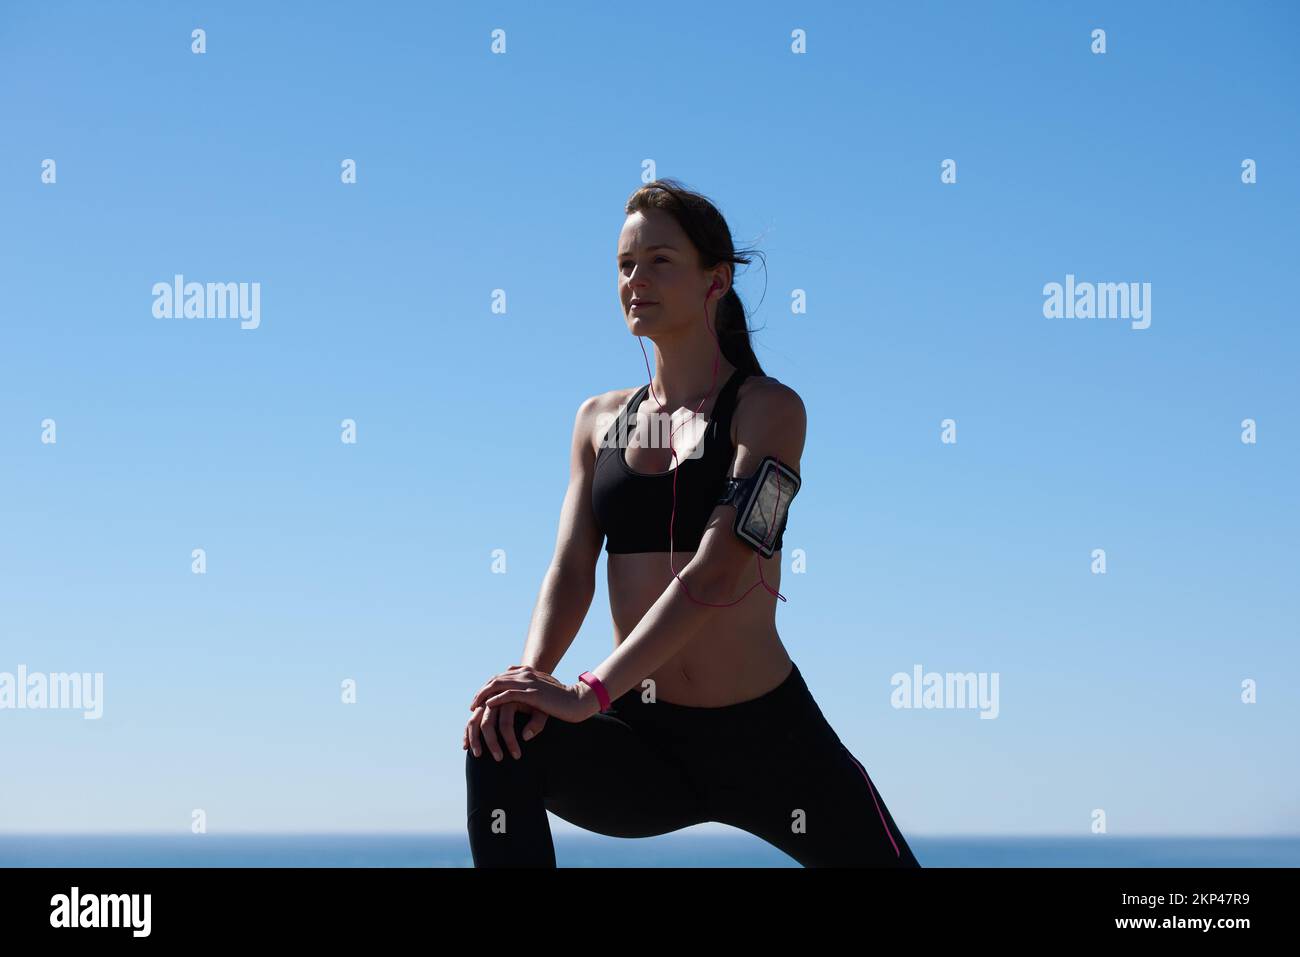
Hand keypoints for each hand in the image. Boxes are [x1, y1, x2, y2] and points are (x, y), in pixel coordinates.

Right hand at [463, 696, 547, 761]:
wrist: (530, 687)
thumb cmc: (539, 702)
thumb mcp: (543, 711)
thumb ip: (537, 723)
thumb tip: (525, 737)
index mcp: (510, 698)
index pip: (506, 723)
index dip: (510, 741)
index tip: (517, 756)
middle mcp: (495, 698)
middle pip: (487, 723)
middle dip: (492, 743)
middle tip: (499, 759)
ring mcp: (485, 701)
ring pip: (474, 720)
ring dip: (474, 739)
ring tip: (478, 755)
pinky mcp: (481, 706)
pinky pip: (470, 719)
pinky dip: (467, 732)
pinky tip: (466, 747)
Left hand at [468, 665, 597, 740]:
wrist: (576, 701)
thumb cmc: (561, 699)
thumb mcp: (543, 691)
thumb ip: (530, 689)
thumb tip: (518, 696)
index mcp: (527, 672)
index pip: (500, 676)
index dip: (487, 687)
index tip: (478, 698)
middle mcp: (525, 674)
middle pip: (495, 679)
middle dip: (481, 691)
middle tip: (472, 704)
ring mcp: (528, 682)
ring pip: (498, 685)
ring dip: (484, 696)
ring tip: (474, 707)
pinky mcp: (531, 694)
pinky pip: (508, 694)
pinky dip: (496, 699)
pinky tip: (487, 706)